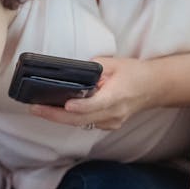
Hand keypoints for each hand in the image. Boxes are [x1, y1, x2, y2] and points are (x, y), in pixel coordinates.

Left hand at [30, 56, 157, 130]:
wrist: (153, 88)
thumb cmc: (134, 73)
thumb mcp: (114, 63)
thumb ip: (94, 68)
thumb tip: (73, 72)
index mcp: (118, 95)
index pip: (97, 104)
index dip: (80, 106)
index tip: (65, 104)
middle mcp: (114, 113)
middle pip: (82, 119)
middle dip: (56, 115)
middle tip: (35, 108)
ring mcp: (112, 122)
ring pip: (81, 123)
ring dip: (60, 118)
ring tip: (39, 109)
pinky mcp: (109, 125)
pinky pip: (86, 123)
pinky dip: (70, 118)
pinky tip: (56, 111)